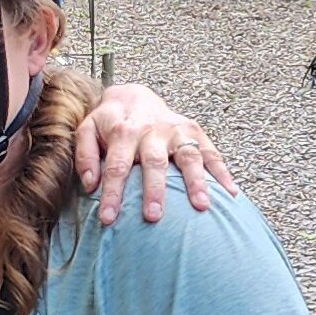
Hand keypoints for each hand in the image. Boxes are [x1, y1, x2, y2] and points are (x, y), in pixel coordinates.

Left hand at [74, 86, 233, 225]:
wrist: (133, 95)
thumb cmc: (109, 122)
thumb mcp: (87, 130)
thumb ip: (85, 155)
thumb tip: (91, 185)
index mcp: (123, 132)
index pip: (116, 166)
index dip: (112, 193)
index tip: (108, 218)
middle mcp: (152, 131)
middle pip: (154, 163)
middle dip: (154, 190)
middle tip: (153, 216)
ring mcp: (177, 130)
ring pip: (188, 156)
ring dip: (196, 182)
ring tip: (202, 206)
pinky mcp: (194, 131)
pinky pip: (211, 153)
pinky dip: (222, 173)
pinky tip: (230, 194)